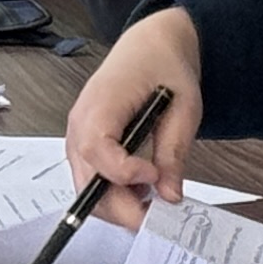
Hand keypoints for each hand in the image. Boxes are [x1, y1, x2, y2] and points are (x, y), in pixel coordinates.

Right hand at [63, 6, 203, 222]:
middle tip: (157, 217)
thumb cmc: (164, 67)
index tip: (154, 177)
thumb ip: (174, 150)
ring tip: (152, 199)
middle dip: (121, 207)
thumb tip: (169, 195)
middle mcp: (79, 124)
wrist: (149, 46)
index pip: (97, 149)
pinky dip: (114, 194)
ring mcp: (78, 137)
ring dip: (118, 203)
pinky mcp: (85, 146)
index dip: (123, 173)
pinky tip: (141, 188)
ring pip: (86, 188)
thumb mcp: (184, 105)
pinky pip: (91, 180)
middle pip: (86, 180)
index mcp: (101, 104)